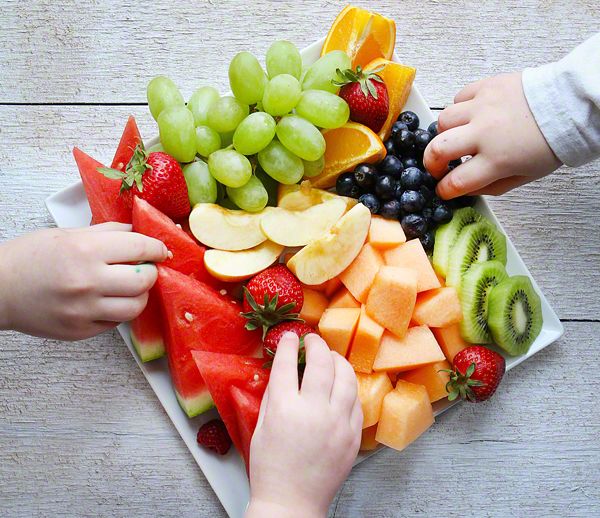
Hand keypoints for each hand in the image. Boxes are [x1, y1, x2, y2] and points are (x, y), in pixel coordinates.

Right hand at [0, 223, 166, 339]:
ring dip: (139, 295)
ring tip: (129, 286)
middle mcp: (88, 281)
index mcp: (86, 250)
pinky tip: (108, 299)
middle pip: (144, 280)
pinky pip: (116, 322)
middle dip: (151, 272)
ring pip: (136, 306)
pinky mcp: (80, 330)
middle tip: (146, 268)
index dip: (157, 248)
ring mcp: (84, 310)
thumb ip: (109, 233)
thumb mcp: (69, 233)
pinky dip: (119, 310)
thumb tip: (141, 232)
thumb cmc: (30, 257)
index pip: (141, 247)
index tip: (161, 250)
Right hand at [246, 333, 361, 517]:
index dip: (289, 345)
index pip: (288, 364)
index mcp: (285, 409)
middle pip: (321, 363)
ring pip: (346, 378)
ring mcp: (337, 424)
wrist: (291, 502)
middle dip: (316, 345)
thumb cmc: (270, 467)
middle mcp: (314, 412)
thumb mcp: (262, 425)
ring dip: (338, 361)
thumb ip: (274, 395)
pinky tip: (342, 384)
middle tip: (312, 340)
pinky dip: (349, 388)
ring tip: (331, 358)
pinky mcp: (352, 436)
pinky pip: (356, 402)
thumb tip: (285, 370)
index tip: (289, 337)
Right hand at [424, 72, 560, 198]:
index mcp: (497, 160)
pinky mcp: (486, 87)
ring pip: (443, 121)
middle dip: (431, 164)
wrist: (570, 104)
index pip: (456, 182)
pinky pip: (458, 98)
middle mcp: (485, 133)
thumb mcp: (525, 176)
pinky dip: (459, 110)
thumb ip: (493, 186)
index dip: (444, 190)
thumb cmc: (550, 141)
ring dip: (443, 134)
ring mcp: (483, 107)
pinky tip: (469, 117)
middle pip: (438, 150)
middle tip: (437, 166)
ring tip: (455, 138)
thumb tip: (468, 188)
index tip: (443, 189)